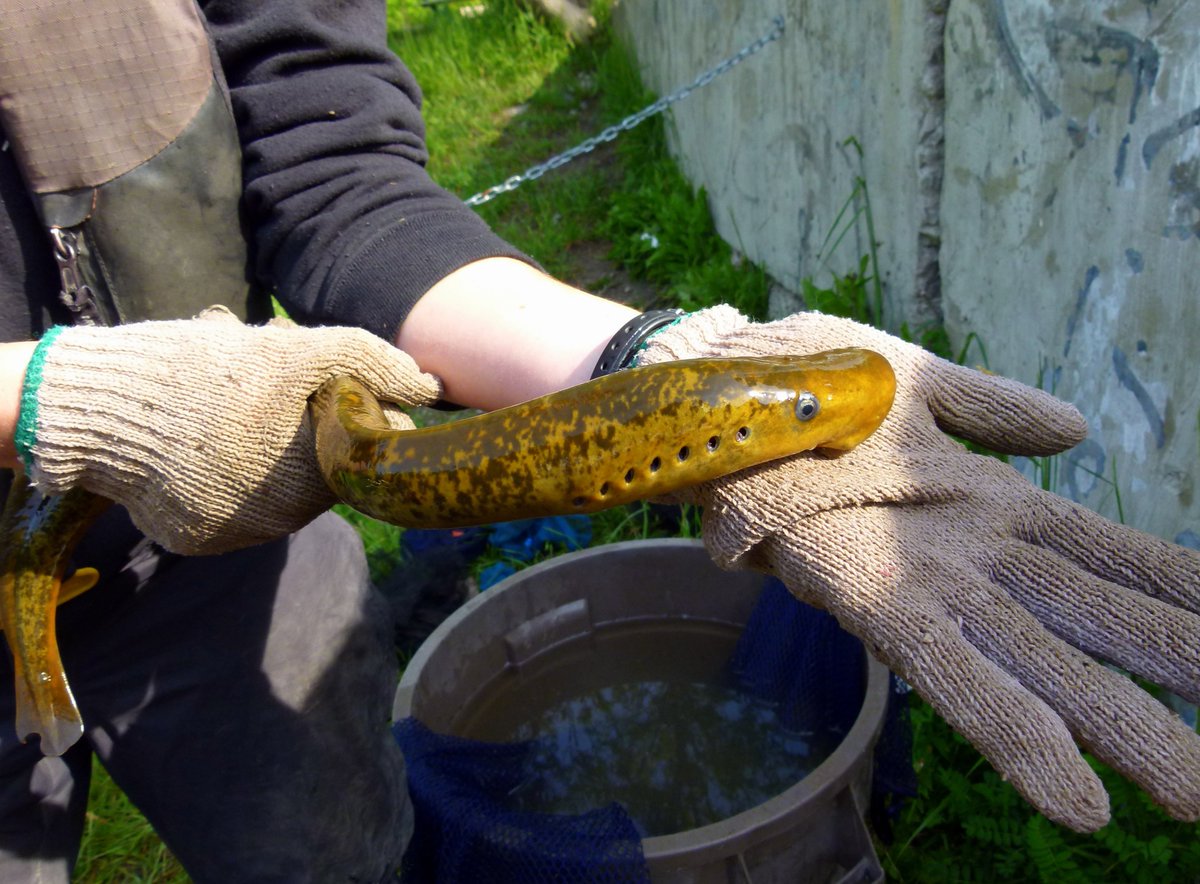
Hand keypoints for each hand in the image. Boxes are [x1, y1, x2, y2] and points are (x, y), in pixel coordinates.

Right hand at [18, 309, 440, 553]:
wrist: (96, 412)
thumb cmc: (202, 374)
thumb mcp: (293, 352)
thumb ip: (367, 363)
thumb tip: (430, 388)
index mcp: (316, 481)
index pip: (362, 446)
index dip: (347, 404)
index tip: (314, 380)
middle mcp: (282, 521)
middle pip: (319, 463)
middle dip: (303, 420)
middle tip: (262, 384)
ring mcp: (237, 535)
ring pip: (276, 483)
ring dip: (264, 441)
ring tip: (224, 404)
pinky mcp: (196, 539)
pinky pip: (231, 501)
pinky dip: (224, 469)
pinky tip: (197, 437)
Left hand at [638, 305, 1199, 831]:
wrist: (714, 382)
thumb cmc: (813, 382)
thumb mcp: (918, 383)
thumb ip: (993, 411)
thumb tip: (1076, 431)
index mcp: (993, 504)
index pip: (1108, 559)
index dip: (1178, 598)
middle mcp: (972, 554)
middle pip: (1090, 627)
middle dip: (1164, 693)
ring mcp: (923, 577)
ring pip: (1038, 664)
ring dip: (1116, 731)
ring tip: (1194, 798)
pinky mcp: (861, 590)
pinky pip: (947, 665)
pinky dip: (1012, 728)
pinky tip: (1073, 796)